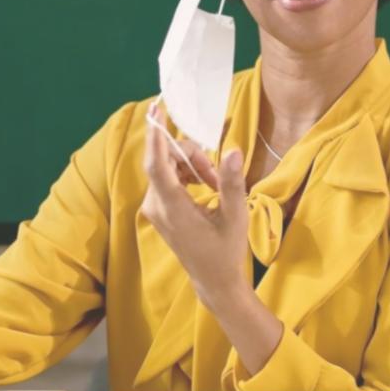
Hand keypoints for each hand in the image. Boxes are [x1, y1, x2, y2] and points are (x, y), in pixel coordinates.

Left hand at [141, 101, 252, 310]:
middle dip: (192, 156)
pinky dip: (187, 174)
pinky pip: (168, 178)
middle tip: (217, 173)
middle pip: (166, 161)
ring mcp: (154, 208)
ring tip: (216, 183)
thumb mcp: (235, 216)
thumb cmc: (226, 251)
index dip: (155, 135)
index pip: (156, 164)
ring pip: (168, 168)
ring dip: (192, 165)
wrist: (214, 280)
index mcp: (172, 207)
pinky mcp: (158, 210)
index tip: (156, 110)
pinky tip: (207, 186)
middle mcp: (156, 205)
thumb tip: (233, 151)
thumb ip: (232, 182)